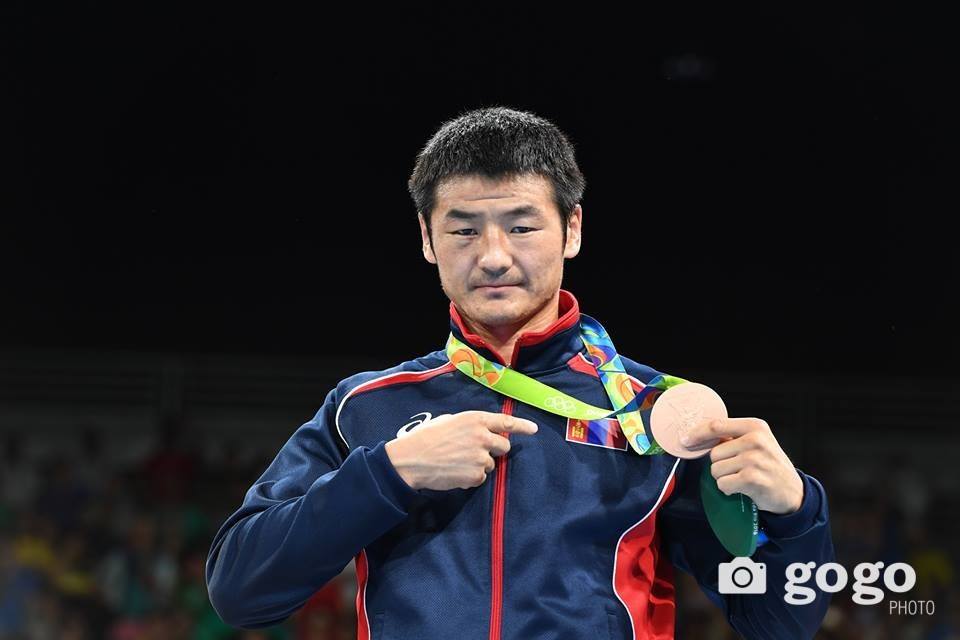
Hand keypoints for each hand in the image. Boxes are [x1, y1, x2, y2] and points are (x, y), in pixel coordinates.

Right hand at [384, 411, 537, 490]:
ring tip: (457, 462)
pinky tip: (454, 473)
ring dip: (479, 465)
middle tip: (476, 452)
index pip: (506, 421)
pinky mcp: (476, 475)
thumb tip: (481, 433)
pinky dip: (470, 478)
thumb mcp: (449, 421)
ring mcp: (480, 457)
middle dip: (495, 450)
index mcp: (475, 419)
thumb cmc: (426, 437)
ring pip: (491, 464)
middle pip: (504, 446)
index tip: (534, 429)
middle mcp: (482, 437)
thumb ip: (470, 425)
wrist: (411, 459)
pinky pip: (480, 478)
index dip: (522, 425)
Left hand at [679, 417, 803, 514]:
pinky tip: (743, 488)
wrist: (793, 492)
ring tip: (743, 478)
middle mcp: (756, 440)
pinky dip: (729, 489)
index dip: (696, 434)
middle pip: (713, 453)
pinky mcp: (752, 478)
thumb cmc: (769, 466)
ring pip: (716, 470)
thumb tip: (697, 436)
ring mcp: (754, 459)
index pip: (715, 425)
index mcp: (755, 426)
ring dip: (724, 478)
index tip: (685, 440)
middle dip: (720, 464)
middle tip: (739, 469)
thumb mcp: (756, 443)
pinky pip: (723, 484)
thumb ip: (732, 436)